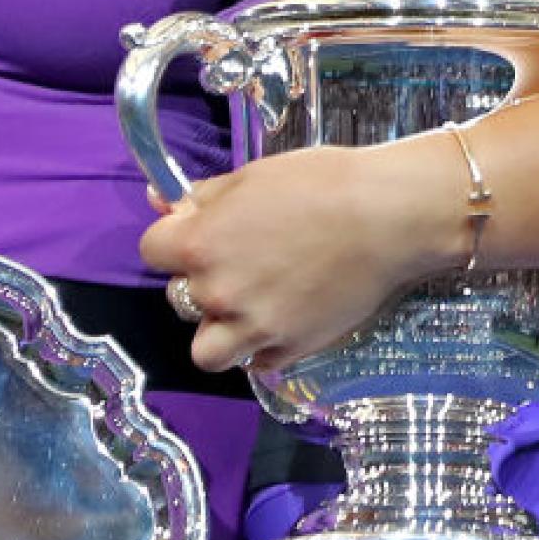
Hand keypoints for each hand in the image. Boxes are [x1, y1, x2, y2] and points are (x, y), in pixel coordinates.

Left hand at [140, 140, 456, 372]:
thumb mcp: (251, 177)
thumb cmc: (322, 184)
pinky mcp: (289, 349)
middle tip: (240, 261)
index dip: (172, 239)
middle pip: (178, 297)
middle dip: (202, 280)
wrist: (387, 217)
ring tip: (248, 306)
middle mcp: (219, 291)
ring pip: (206, 351)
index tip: (197, 233)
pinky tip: (283, 317)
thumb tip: (160, 200)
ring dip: (220, 330)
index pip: (151, 251)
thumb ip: (203, 197)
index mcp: (201, 243)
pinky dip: (262, 346)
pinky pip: (255, 363)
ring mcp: (253, 327)